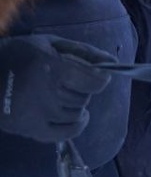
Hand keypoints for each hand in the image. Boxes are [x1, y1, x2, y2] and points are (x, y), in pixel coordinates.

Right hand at [0, 35, 114, 142]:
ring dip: (77, 105)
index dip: (100, 78)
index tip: (98, 74)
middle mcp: (48, 93)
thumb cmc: (14, 55)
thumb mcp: (47, 43)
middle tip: (70, 82)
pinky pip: (66, 133)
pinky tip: (79, 117)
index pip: (94, 81)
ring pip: (77, 114)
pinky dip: (77, 126)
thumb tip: (111, 60)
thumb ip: (81, 50)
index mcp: (52, 68)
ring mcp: (40, 114)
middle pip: (84, 97)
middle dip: (83, 88)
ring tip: (65, 95)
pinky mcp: (31, 129)